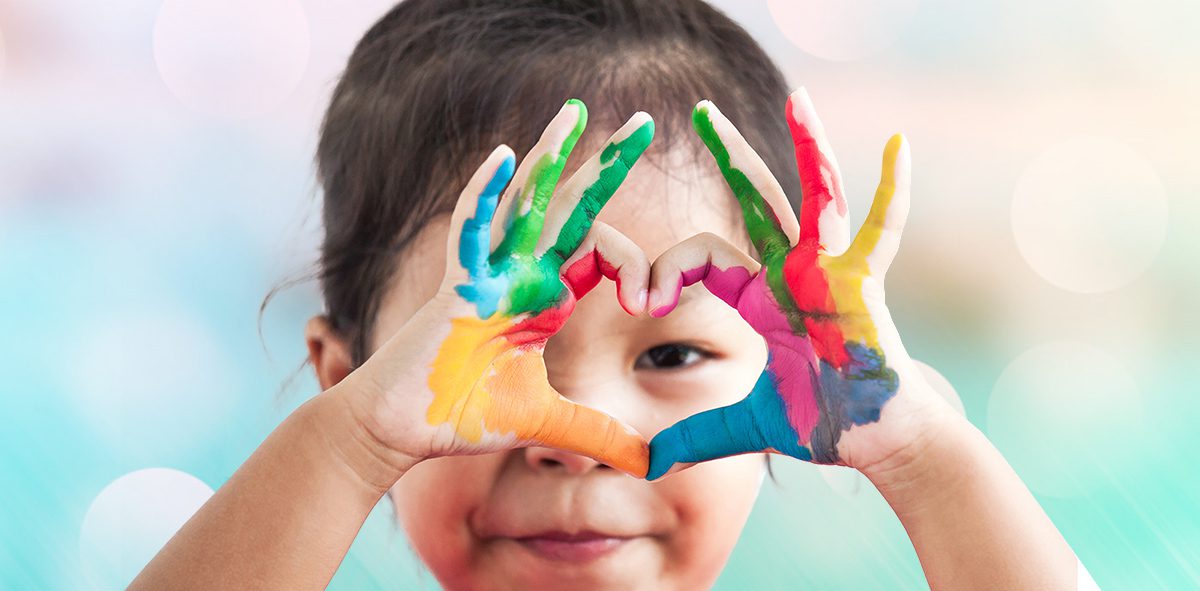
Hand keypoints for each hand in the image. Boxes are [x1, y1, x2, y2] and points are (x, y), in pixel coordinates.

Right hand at [345, 100, 655, 476]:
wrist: (398, 430)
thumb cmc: (460, 416)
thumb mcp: (545, 422)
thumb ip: (597, 433)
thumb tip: (652, 464)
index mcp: (543, 298)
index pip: (600, 254)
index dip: (634, 267)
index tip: (650, 300)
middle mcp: (520, 276)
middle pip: (571, 210)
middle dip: (606, 168)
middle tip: (640, 124)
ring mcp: (486, 276)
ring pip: (525, 205)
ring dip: (550, 159)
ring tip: (573, 112)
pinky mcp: (456, 289)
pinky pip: (472, 232)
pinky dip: (487, 193)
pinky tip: (506, 155)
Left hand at [645, 88, 942, 479]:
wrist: (873, 438)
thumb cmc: (816, 421)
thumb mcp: (740, 424)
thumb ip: (694, 434)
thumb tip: (646, 463)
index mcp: (755, 294)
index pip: (698, 255)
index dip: (665, 268)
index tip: (639, 298)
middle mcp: (789, 272)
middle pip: (755, 199)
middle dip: (729, 155)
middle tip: (700, 111)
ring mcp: (829, 271)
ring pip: (814, 196)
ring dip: (806, 146)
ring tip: (797, 97)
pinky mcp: (863, 282)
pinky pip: (880, 230)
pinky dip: (892, 191)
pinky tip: (899, 144)